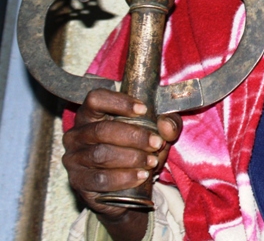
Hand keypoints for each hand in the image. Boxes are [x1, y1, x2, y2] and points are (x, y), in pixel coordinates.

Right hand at [62, 89, 181, 240]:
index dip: (119, 102)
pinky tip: (140, 176)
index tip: (143, 109)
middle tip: (156, 143)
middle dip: (134, 136)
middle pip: (102, 130)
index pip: (95, 99)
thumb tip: (166, 126)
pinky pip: (99, 179)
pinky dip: (123, 178)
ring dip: (131, 158)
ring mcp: (74, 159)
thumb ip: (167, 123)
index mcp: (91, 114)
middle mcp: (76, 134)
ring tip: (152, 162)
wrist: (124, 188)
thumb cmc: (137, 148)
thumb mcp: (156, 131)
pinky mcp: (78, 182)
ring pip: (100, 155)